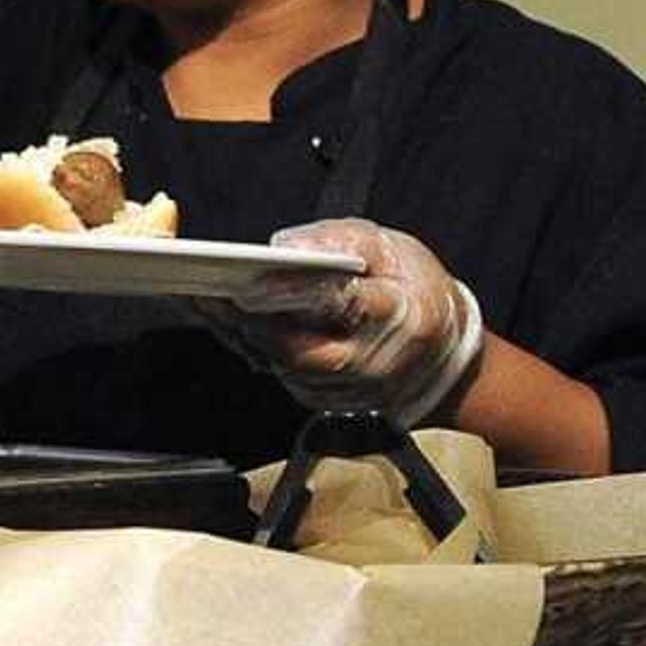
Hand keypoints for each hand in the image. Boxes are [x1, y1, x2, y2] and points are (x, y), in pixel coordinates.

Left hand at [204, 218, 485, 426]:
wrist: (440, 351)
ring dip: (241, 334)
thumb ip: (336, 242)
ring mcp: (351, 390)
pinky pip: (280, 374)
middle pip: (300, 349)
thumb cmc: (413, 289)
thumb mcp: (389, 247)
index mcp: (399, 313)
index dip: (293, 295)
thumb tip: (284, 247)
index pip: (341, 304)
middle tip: (207, 291)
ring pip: (282, 365)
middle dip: (250, 320)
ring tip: (205, 300)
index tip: (251, 285)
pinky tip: (229, 322)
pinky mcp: (328, 403)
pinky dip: (252, 347)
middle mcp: (375, 360)